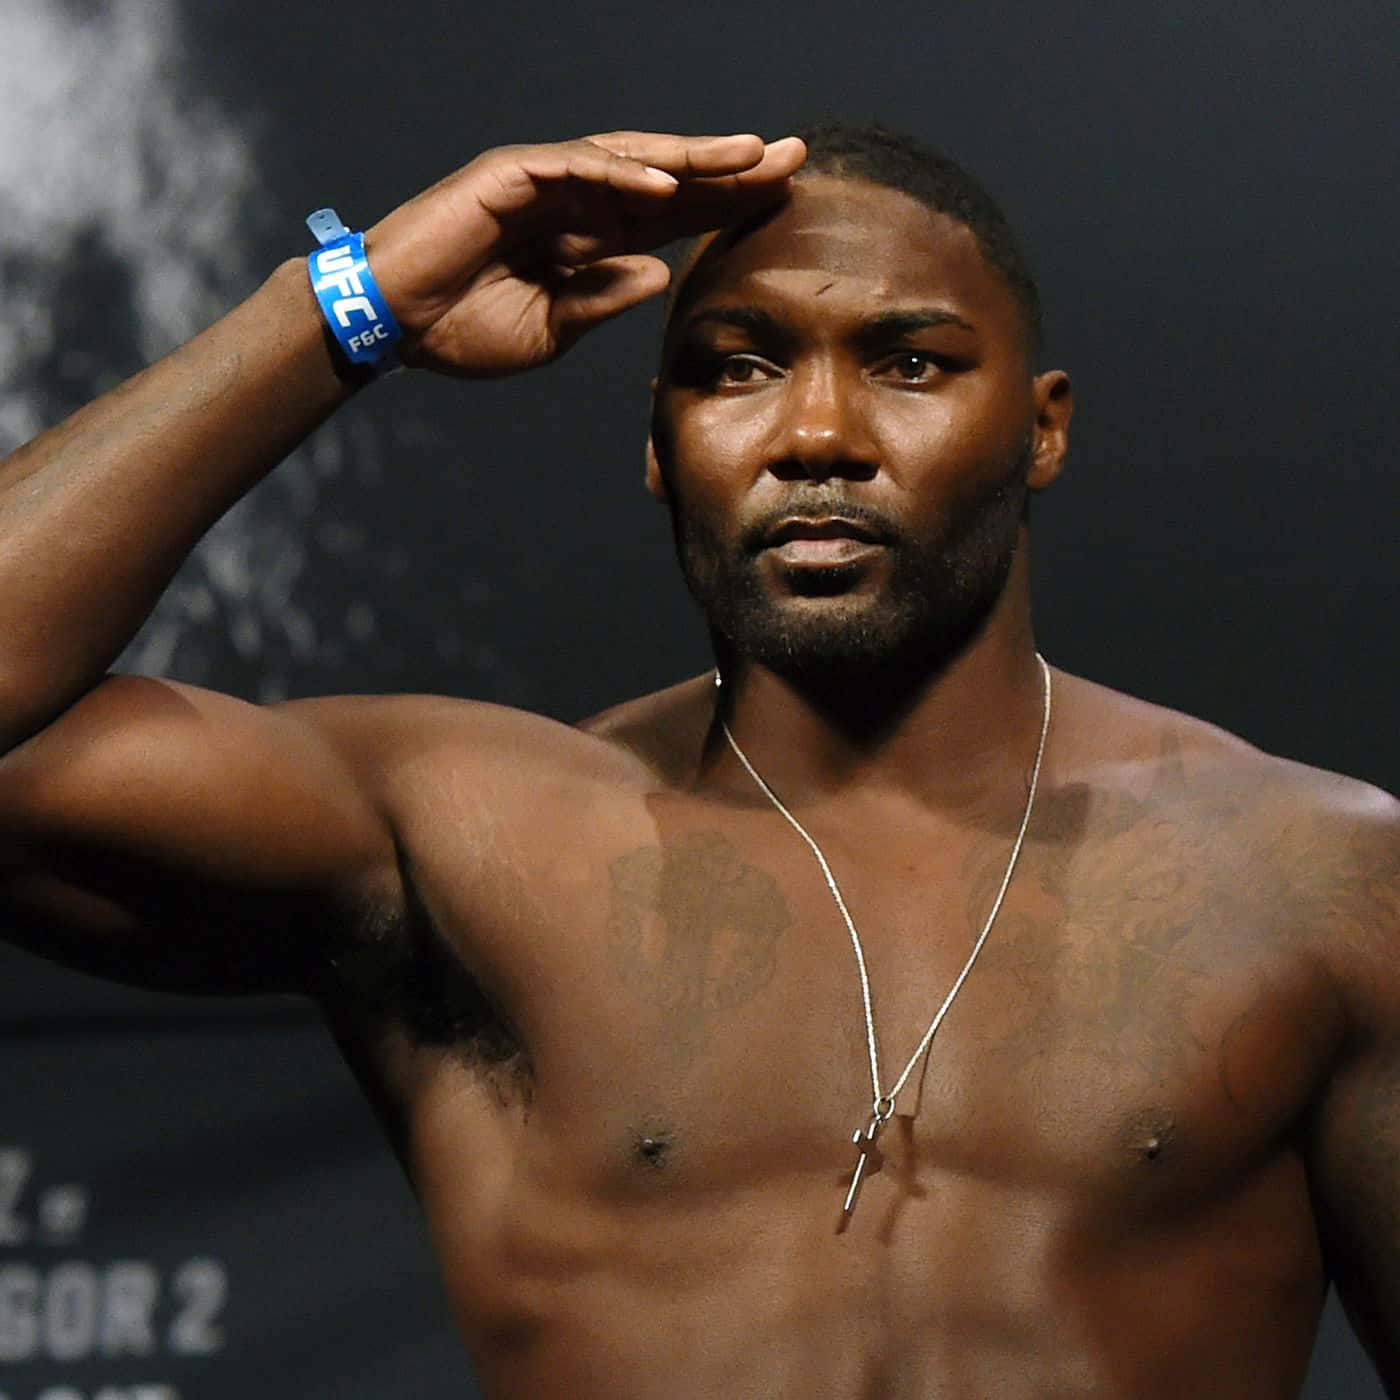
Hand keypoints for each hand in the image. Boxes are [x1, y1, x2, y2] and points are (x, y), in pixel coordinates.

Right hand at [364, 132, 805, 376]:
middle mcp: (576, 201)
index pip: (672, 216)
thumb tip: (659, 273)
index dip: (725, 207)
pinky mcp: (510, 175)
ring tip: (750, 155)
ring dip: (691, 157)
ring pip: (632, 159)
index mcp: (589, 238)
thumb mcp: (552, 329)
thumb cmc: (463, 329)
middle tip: (794, 159)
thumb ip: (604, 299)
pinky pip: (576, 169)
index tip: (782, 203)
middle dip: (730, 169)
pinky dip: (621, 172)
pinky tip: (668, 182)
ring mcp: (545, 182)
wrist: (393, 327)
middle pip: (667, 177)